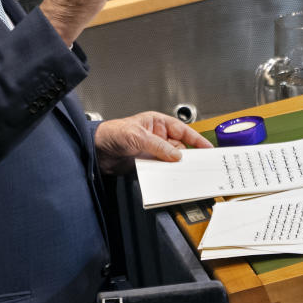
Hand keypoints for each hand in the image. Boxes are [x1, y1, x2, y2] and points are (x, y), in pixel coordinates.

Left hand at [95, 111, 213, 174]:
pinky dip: (165, 175)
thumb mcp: (138, 137)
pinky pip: (160, 170)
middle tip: (198, 165)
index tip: (208, 148)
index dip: (196, 139)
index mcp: (157, 123)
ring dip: (175, 167)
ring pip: (170, 160)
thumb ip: (159, 146)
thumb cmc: (111, 133)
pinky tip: (168, 178)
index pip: (182, 130)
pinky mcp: (145, 164)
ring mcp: (151, 151)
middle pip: (179, 147)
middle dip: (187, 156)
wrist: (94, 151)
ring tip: (183, 174)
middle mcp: (156, 137)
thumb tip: (177, 155)